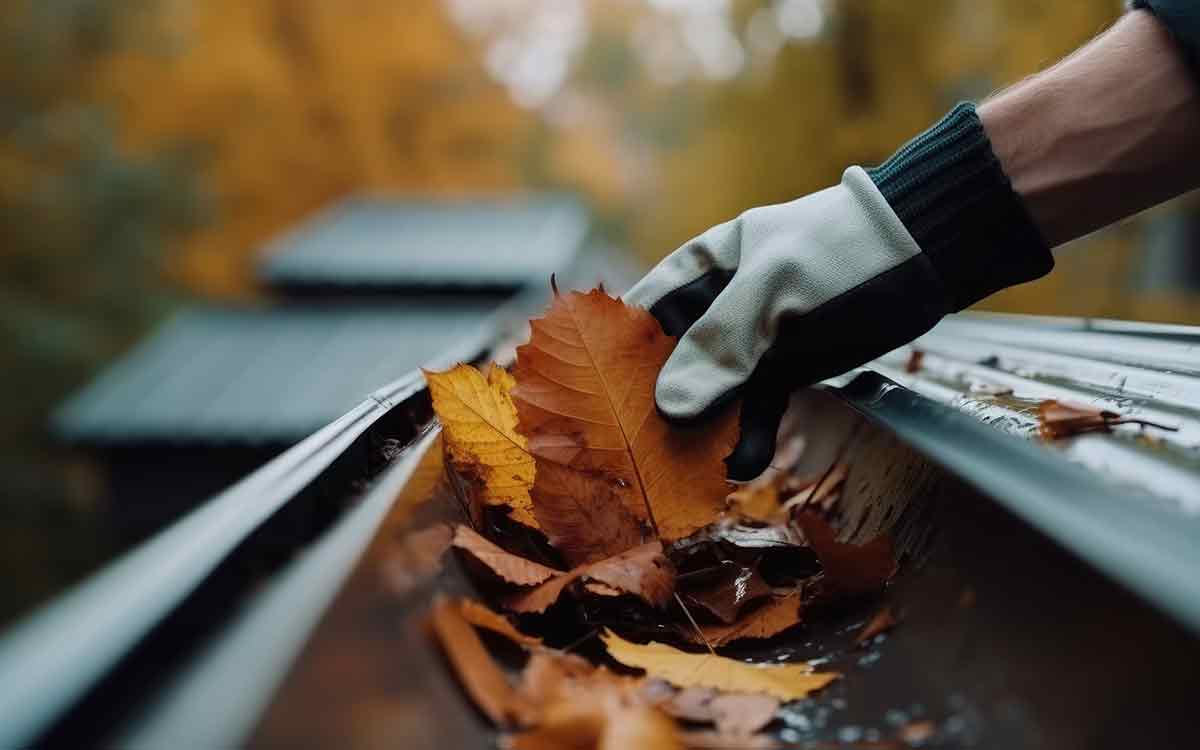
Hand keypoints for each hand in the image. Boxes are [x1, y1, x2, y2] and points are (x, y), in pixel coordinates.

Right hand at [625, 167, 944, 480]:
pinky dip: (746, 437)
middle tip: (636, 456)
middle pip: (664, 364)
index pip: (635, 318)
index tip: (593, 406)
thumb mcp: (776, 290)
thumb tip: (669, 407)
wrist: (924, 255)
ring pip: (707, 395)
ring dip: (699, 434)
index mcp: (698, 270)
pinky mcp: (782, 369)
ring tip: (690, 474)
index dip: (608, 359)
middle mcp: (713, 307)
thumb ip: (722, 344)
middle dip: (650, 409)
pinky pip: (752, 410)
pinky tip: (742, 465)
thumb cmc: (840, 253)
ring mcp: (748, 342)